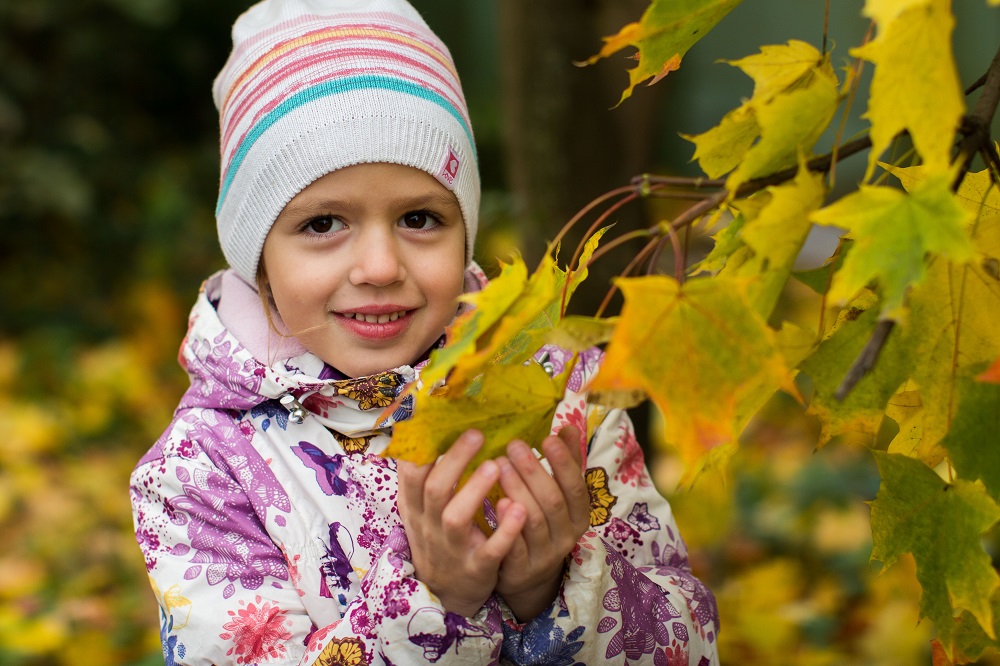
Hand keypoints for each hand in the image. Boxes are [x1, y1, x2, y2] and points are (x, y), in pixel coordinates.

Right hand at [397, 429, 526, 616]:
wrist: (446, 594)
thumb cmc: (439, 536)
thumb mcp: (422, 509)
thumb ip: (423, 476)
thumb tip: (426, 426)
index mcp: (416, 507)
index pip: (411, 474)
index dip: (423, 449)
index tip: (442, 421)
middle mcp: (430, 525)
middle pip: (435, 489)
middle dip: (455, 460)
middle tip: (478, 433)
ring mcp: (453, 548)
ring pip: (456, 518)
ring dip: (475, 490)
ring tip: (496, 466)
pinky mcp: (477, 568)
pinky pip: (490, 550)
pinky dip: (505, 531)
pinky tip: (519, 509)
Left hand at [494, 426, 589, 621]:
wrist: (527, 575)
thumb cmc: (543, 522)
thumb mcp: (559, 496)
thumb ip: (565, 463)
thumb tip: (568, 427)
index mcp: (579, 516)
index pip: (576, 487)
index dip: (563, 463)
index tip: (547, 438)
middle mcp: (566, 536)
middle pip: (552, 501)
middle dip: (533, 471)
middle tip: (513, 445)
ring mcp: (544, 555)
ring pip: (533, 520)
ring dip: (517, 489)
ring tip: (498, 464)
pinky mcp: (520, 569)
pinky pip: (515, 547)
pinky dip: (507, 524)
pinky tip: (496, 501)